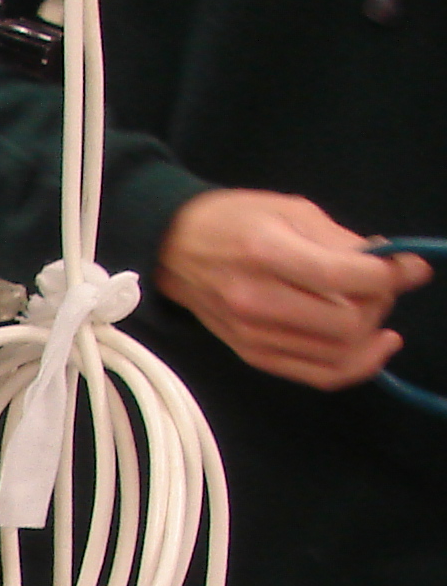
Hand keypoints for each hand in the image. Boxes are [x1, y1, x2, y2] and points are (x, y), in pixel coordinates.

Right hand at [153, 188, 429, 388]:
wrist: (171, 250)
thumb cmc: (233, 220)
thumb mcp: (290, 210)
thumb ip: (341, 240)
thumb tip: (392, 265)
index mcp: (266, 254)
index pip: (346, 278)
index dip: (393, 275)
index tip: (413, 267)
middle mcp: (256, 302)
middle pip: (348, 324)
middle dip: (381, 304)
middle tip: (381, 285)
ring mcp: (253, 335)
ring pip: (340, 354)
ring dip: (371, 333)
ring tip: (371, 310)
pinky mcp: (253, 355)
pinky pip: (319, 375)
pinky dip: (356, 366)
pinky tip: (371, 345)